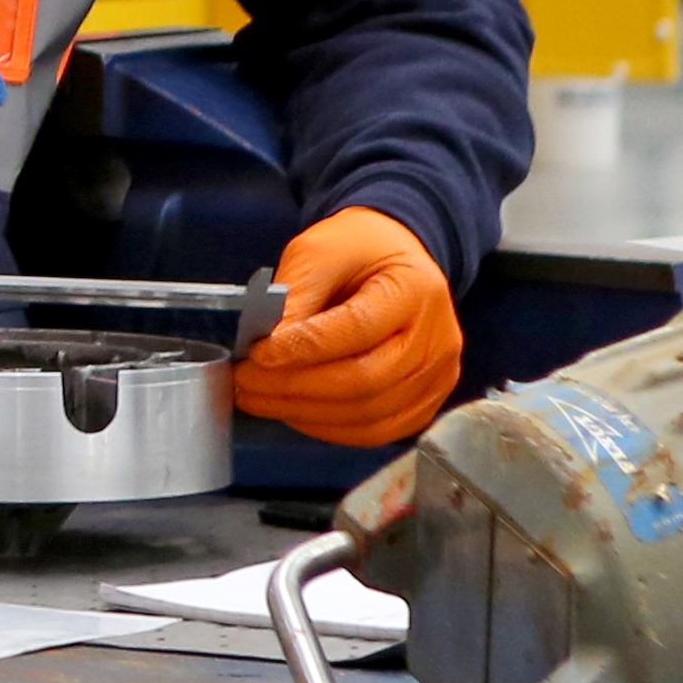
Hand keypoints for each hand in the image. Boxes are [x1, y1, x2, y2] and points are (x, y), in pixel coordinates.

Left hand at [237, 206, 459, 446]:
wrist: (396, 258)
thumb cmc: (356, 251)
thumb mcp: (318, 252)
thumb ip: (295, 298)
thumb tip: (266, 353)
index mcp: (415, 289)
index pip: (358, 329)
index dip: (303, 348)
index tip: (256, 353)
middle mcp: (438, 339)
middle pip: (364, 381)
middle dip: (294, 387)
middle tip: (244, 381)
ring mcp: (437, 376)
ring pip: (368, 414)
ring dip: (303, 413)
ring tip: (257, 399)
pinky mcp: (426, 402)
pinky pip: (377, 431)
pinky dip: (329, 429)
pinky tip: (293, 412)